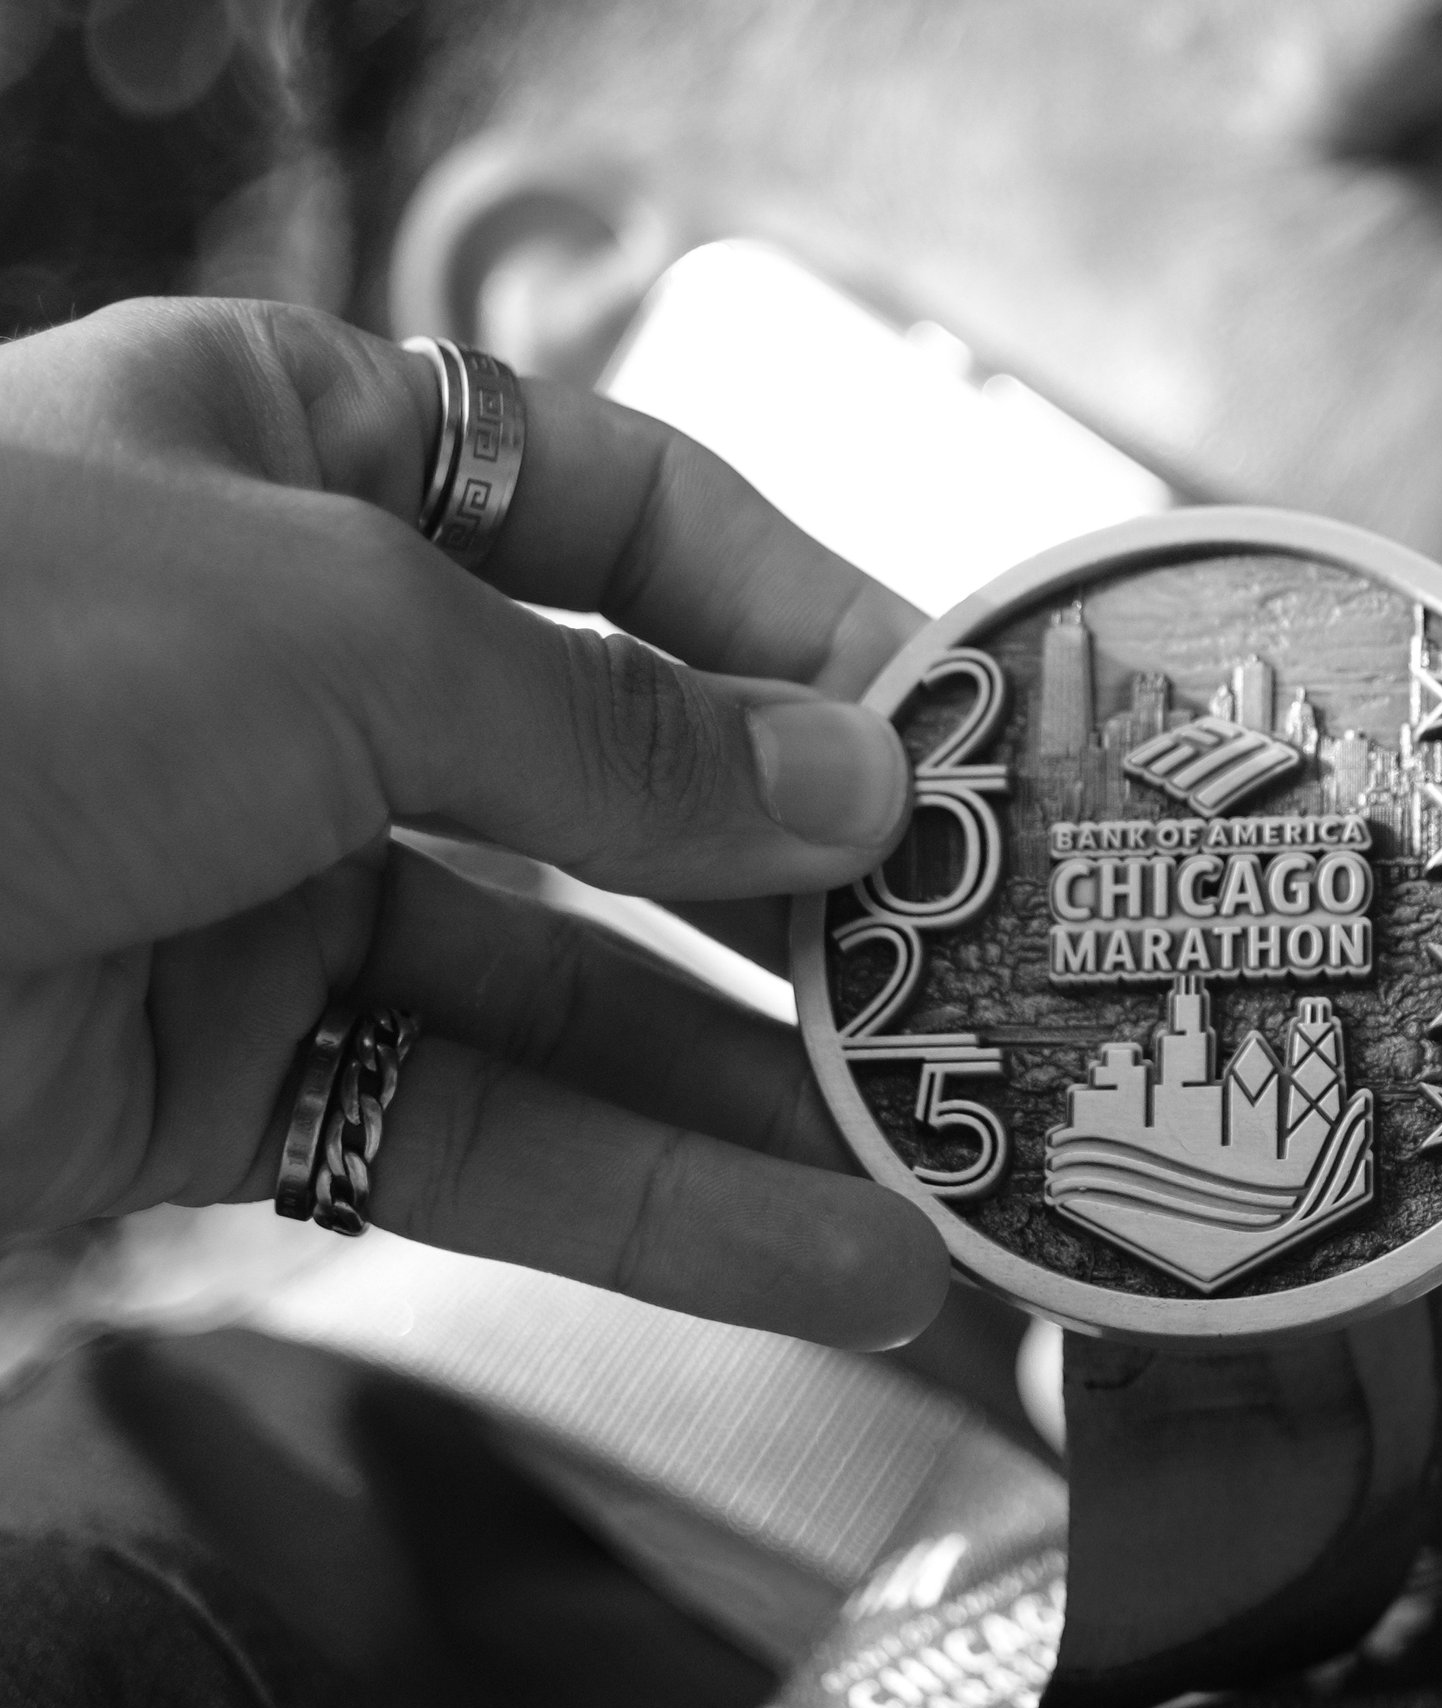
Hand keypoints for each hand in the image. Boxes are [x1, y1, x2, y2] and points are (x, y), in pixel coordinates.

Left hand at [0, 297, 947, 1350]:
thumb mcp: (335, 625)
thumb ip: (612, 726)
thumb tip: (856, 777)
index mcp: (293, 453)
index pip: (613, 508)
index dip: (796, 605)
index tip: (955, 722)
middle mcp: (285, 658)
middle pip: (608, 771)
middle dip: (796, 883)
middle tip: (971, 969)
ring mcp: (247, 875)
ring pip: (559, 989)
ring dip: (750, 1088)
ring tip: (939, 1167)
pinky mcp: (203, 1084)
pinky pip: (468, 1134)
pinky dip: (639, 1203)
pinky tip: (807, 1253)